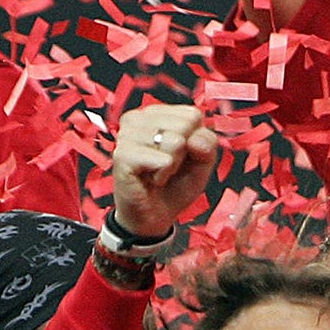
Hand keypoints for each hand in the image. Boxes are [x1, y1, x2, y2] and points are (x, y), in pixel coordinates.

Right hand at [112, 103, 218, 239]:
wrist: (154, 215)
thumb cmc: (176, 184)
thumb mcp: (202, 161)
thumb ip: (207, 143)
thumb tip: (195, 139)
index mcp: (156, 114)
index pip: (192, 114)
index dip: (196, 140)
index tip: (182, 155)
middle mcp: (137, 118)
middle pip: (185, 123)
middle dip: (185, 151)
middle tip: (168, 165)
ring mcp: (126, 135)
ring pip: (175, 140)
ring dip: (173, 164)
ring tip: (158, 172)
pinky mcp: (122, 155)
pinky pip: (163, 159)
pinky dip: (164, 174)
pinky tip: (151, 179)